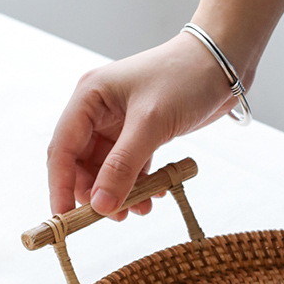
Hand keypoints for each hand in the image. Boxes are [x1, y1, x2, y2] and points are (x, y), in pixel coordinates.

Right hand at [46, 32, 239, 218]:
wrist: (222, 64)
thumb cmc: (184, 79)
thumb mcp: (151, 124)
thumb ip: (123, 167)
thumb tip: (100, 206)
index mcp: (88, 98)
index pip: (62, 149)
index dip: (61, 186)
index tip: (65, 219)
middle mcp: (98, 111)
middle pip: (83, 164)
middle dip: (97, 193)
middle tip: (118, 217)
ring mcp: (120, 123)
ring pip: (109, 170)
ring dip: (122, 192)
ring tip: (144, 209)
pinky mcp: (142, 133)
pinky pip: (132, 167)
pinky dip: (141, 183)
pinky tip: (158, 192)